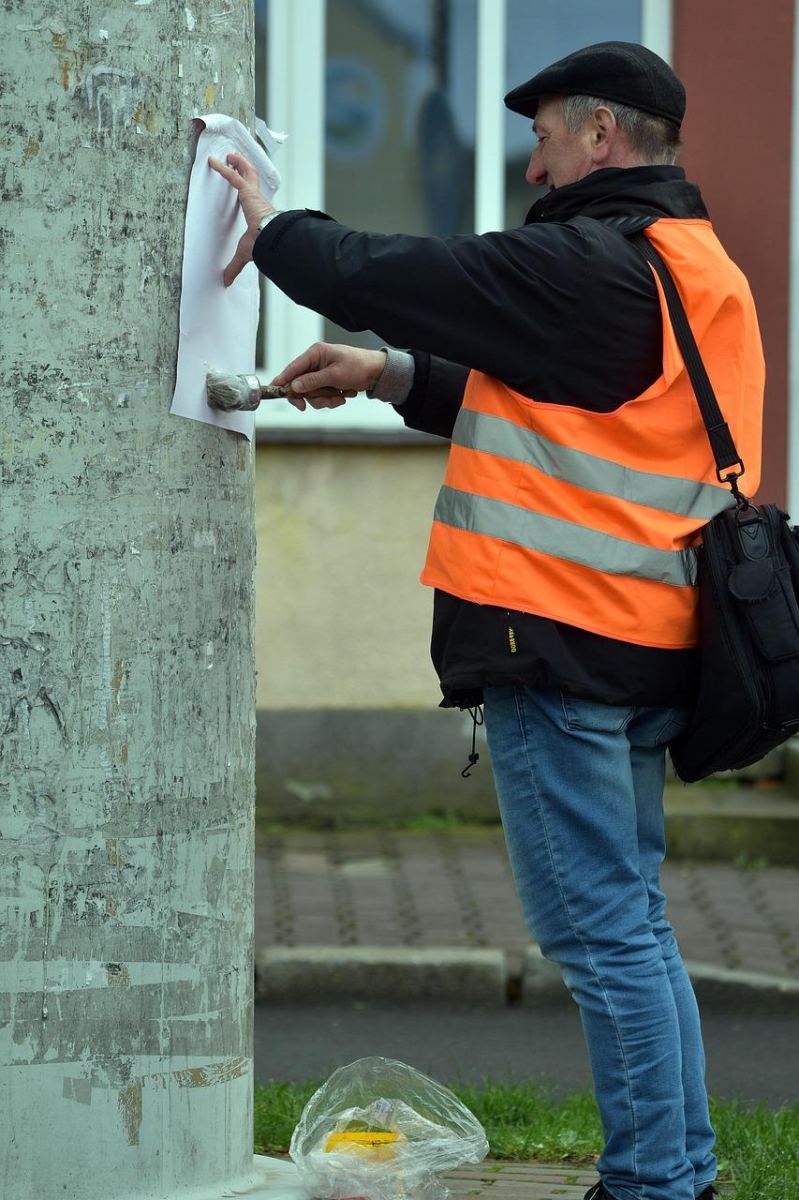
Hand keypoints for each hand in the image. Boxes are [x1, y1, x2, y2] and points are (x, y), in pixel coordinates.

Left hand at [208, 151, 271, 285]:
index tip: (242, 184)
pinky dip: (222, 168)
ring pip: (247, 171)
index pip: (253, 195)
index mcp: (259, 211)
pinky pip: (233, 176)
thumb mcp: (243, 254)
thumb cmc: (262, 245)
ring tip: (229, 155)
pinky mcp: (247, 191)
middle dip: (244, 167)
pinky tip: (212, 162)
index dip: (248, 187)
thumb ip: (234, 265)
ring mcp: (253, 194)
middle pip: (252, 178)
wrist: (270, 239)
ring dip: (238, 161)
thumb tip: (226, 282)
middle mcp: (258, 200)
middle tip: (235, 159)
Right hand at [272, 342, 387, 411]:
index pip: (293, 368)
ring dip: (324, 400)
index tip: (274, 390)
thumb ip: (313, 381)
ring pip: (311, 394)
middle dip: (310, 396)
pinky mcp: (327, 383)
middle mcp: (316, 363)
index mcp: (315, 354)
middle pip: (300, 385)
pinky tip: (344, 395)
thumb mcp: (335, 375)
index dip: (282, 380)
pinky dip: (332, 400)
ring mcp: (321, 374)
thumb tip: (294, 387)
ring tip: (340, 397)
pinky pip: (322, 396)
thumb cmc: (359, 366)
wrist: (377, 372)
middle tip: (305, 407)